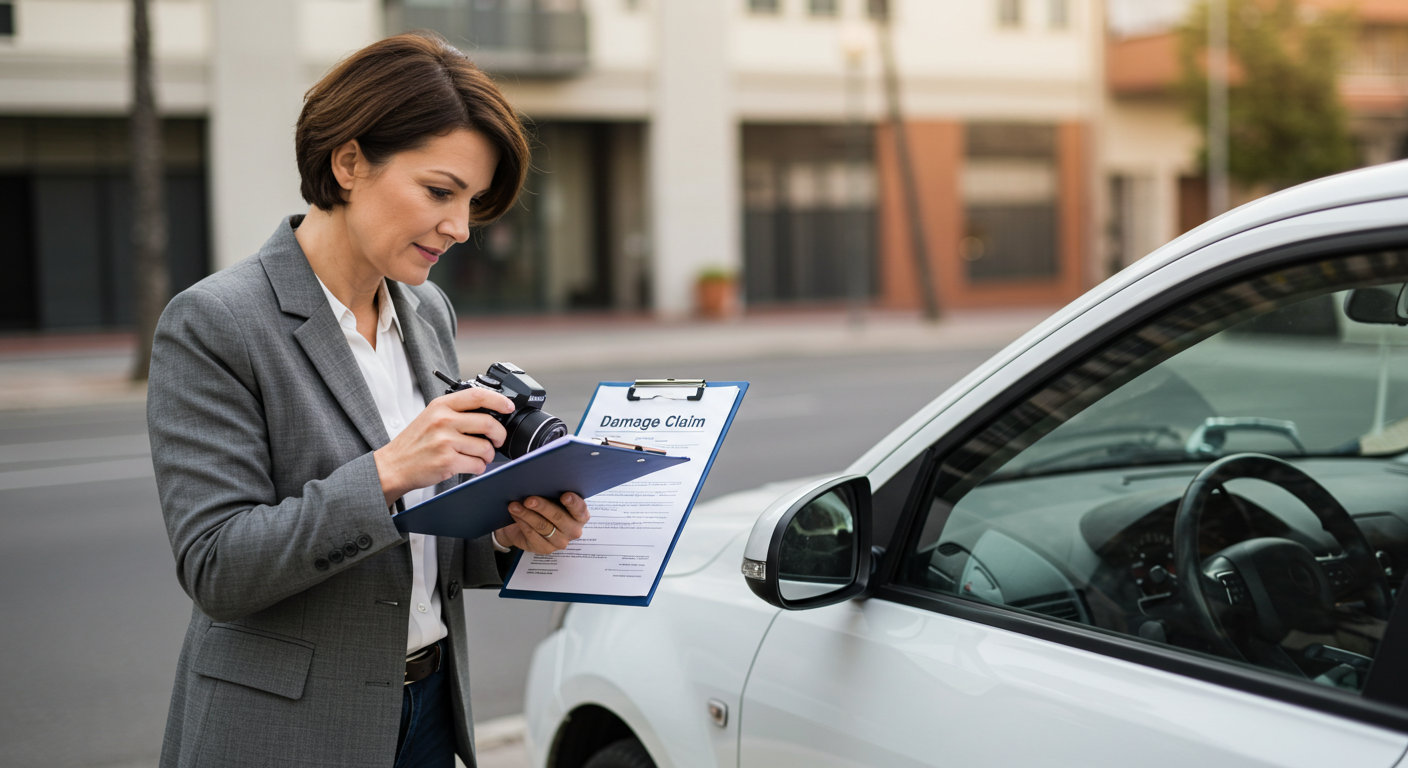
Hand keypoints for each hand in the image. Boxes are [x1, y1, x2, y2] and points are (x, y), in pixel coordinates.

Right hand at [374, 387, 513, 505]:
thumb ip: (455, 412)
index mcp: (441, 406)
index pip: (477, 396)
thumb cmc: (414, 443)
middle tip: (498, 440)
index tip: (508, 406)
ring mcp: (445, 441)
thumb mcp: (431, 417)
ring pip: (485, 447)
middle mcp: (443, 421)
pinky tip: (470, 465)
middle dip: (499, 435)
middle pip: (488, 423)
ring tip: (479, 456)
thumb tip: (487, 413)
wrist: (394, 466)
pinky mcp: (448, 461)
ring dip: (488, 455)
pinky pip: (477, 464)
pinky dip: (479, 467)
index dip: (498, 400)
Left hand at [494, 493, 590, 553]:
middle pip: (558, 517)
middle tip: (529, 499)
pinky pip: (532, 535)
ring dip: (526, 514)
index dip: (573, 502)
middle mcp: (573, 530)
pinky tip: (515, 514)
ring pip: (542, 526)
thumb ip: (554, 494)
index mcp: (580, 516)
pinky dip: (522, 523)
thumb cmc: (546, 507)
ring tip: (514, 505)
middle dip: (542, 507)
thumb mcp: (553, 499)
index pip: (580, 509)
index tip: (564, 495)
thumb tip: (542, 483)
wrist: (530, 525)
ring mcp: (560, 542)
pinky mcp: (545, 549)